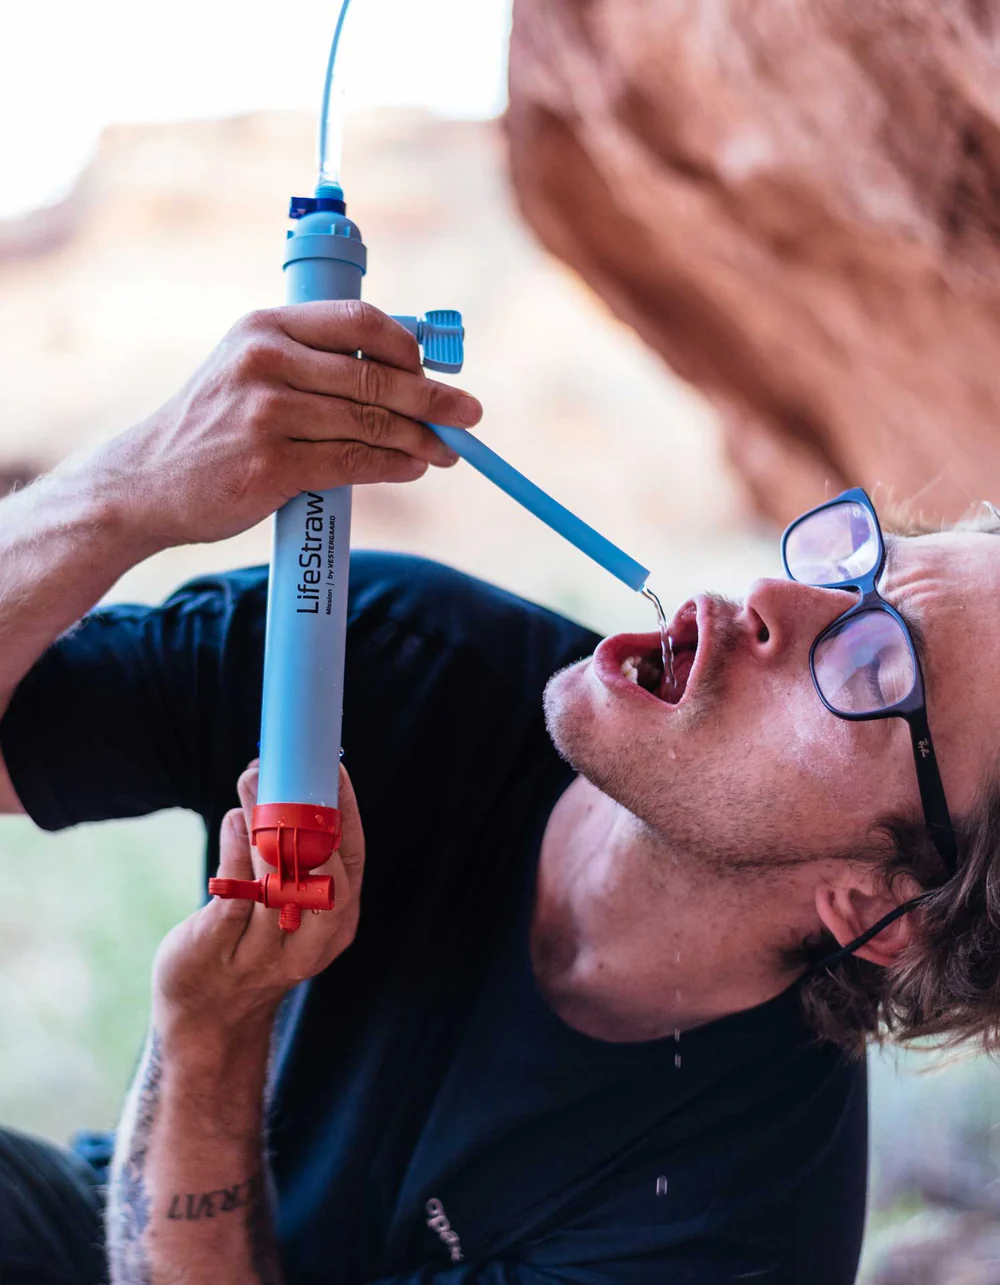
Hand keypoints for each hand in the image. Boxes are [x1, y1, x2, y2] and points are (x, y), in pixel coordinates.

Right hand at [78, 302, 481, 548]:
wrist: (146, 482)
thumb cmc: (213, 426)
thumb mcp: (249, 369)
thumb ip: (312, 360)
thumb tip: (400, 367)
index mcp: (265, 327)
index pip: (360, 322)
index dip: (409, 347)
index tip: (434, 369)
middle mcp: (266, 361)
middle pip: (375, 377)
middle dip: (434, 398)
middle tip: (469, 415)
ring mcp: (267, 414)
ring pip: (371, 423)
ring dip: (421, 440)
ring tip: (446, 451)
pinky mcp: (272, 466)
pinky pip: (354, 462)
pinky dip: (393, 466)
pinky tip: (413, 468)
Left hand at [152, 761, 364, 1039]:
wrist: (208, 1019)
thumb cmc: (252, 945)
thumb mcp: (291, 909)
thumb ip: (293, 856)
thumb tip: (278, 777)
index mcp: (338, 923)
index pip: (352, 858)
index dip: (344, 810)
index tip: (330, 766)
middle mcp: (309, 941)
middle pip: (322, 872)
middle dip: (305, 815)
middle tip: (283, 770)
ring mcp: (264, 950)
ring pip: (275, 879)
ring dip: (264, 822)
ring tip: (252, 781)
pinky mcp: (220, 948)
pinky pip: (233, 892)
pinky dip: (235, 848)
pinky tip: (233, 820)